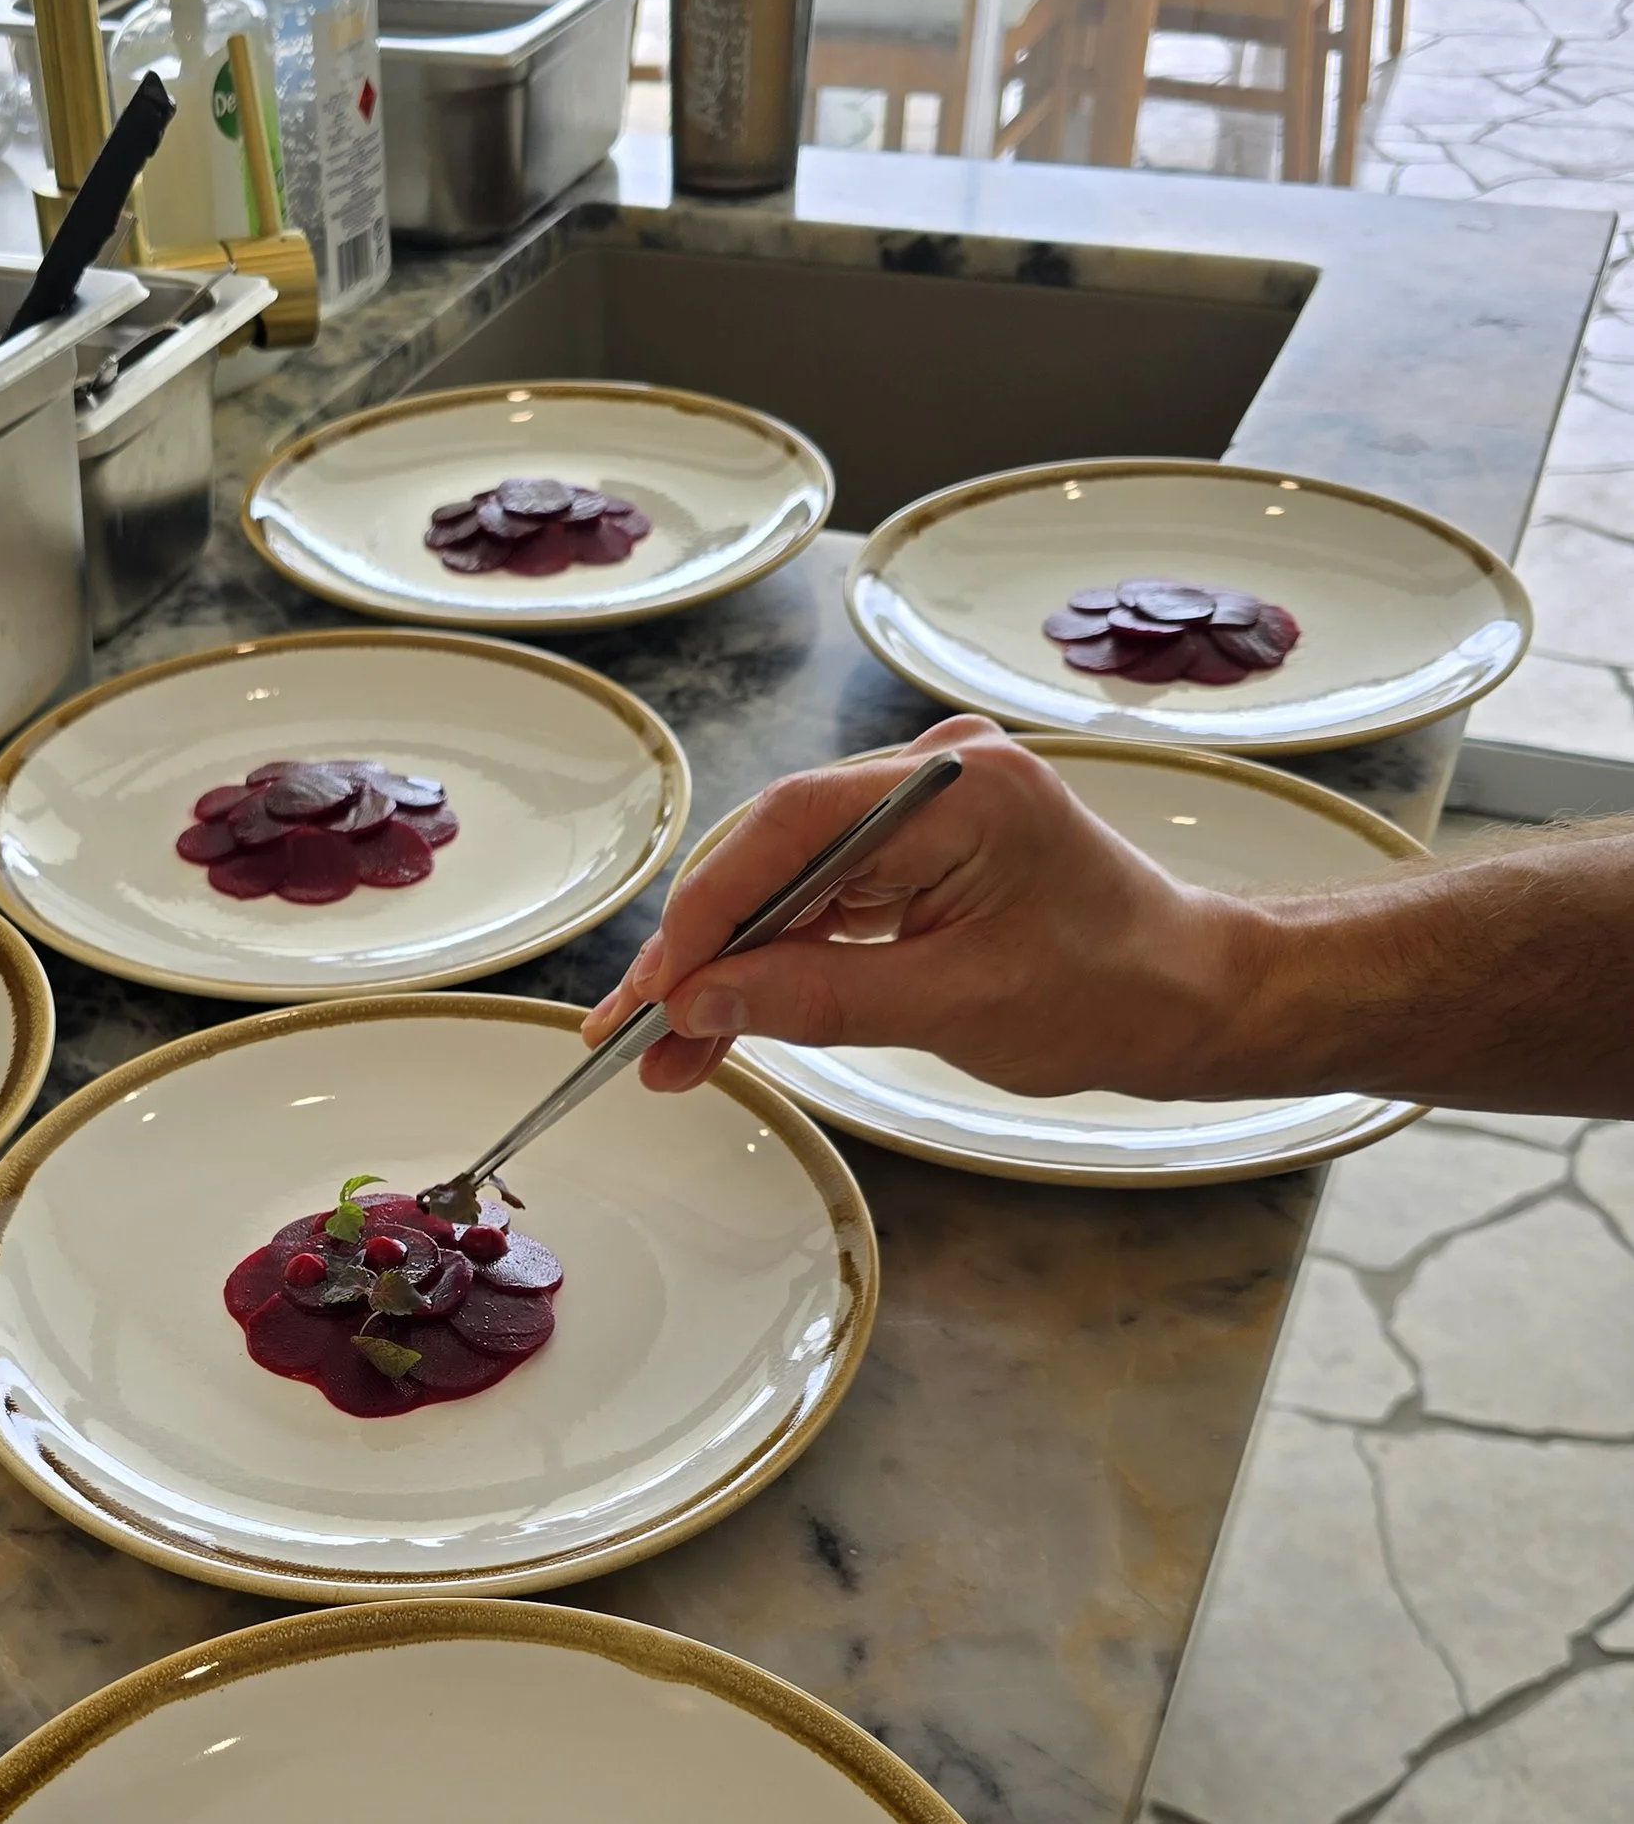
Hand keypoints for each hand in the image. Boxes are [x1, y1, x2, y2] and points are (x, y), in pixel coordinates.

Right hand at [580, 718, 1265, 1099]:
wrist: (1189, 997)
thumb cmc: (1108, 993)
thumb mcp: (952, 1007)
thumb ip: (815, 997)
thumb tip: (699, 1002)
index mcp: (958, 787)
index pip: (792, 828)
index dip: (707, 913)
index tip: (655, 990)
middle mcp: (933, 773)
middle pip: (774, 850)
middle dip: (700, 949)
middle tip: (633, 1033)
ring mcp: (923, 808)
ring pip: (786, 881)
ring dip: (726, 966)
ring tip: (665, 1049)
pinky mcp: (917, 848)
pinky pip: (820, 898)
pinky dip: (773, 961)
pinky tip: (722, 1017)